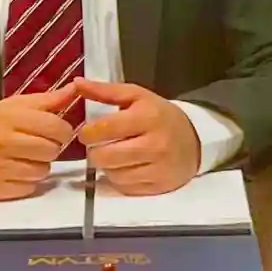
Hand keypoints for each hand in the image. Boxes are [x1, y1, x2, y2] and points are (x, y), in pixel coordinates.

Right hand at [0, 83, 77, 200]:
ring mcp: (0, 168)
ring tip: (25, 158)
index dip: (62, 130)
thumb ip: (44, 100)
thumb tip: (75, 88)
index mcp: (9, 117)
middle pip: (52, 150)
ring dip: (40, 165)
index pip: (56, 126)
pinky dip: (28, 181)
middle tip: (39, 144)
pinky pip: (30, 187)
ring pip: (43, 171)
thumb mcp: (9, 106)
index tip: (55, 130)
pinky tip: (15, 171)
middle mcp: (5, 142)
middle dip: (51, 148)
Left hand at [75, 78, 200, 194]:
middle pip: (105, 156)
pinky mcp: (159, 187)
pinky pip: (125, 187)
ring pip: (113, 174)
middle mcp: (155, 144)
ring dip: (107, 166)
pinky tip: (125, 166)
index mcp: (148, 117)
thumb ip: (105, 91)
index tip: (85, 132)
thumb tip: (76, 83)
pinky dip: (119, 178)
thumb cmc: (159, 115)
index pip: (105, 128)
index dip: (87, 132)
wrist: (195, 140)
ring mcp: (158, 168)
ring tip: (113, 154)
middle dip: (94, 151)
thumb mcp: (136, 96)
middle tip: (97, 145)